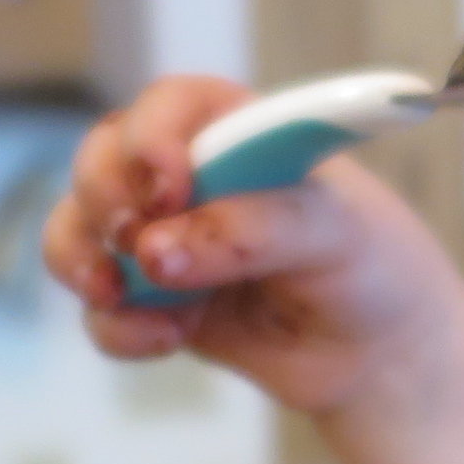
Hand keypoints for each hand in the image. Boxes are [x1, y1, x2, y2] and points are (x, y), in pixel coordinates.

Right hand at [41, 76, 463, 415]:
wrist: (385, 358)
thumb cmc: (376, 269)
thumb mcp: (338, 235)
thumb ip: (254, 230)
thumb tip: (156, 253)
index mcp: (242, 135)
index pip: (172, 104)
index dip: (152, 136)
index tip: (169, 186)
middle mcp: (192, 178)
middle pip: (102, 158)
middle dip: (103, 198)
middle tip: (133, 240)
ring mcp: (167, 241)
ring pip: (78, 229)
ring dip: (82, 260)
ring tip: (120, 294)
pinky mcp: (156, 304)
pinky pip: (101, 311)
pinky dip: (117, 327)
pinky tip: (167, 340)